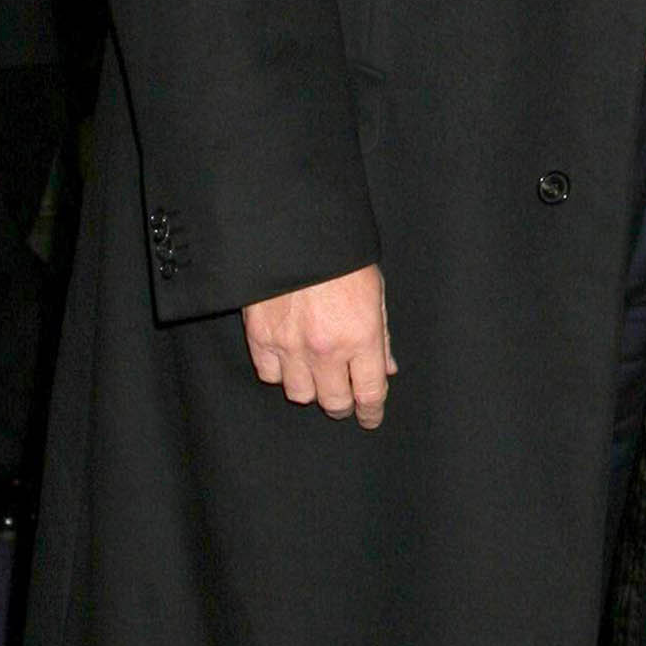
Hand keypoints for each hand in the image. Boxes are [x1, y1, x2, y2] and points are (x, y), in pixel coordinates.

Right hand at [242, 264, 395, 425]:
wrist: (292, 228)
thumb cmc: (340, 255)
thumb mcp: (374, 290)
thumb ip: (380, 336)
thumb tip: (386, 369)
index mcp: (361, 336)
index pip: (369, 394)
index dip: (371, 412)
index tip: (370, 418)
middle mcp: (326, 349)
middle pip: (334, 402)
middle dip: (342, 404)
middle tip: (344, 397)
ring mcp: (290, 346)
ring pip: (300, 394)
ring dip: (310, 388)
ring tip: (314, 374)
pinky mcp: (260, 337)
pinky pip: (270, 375)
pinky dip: (280, 372)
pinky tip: (288, 358)